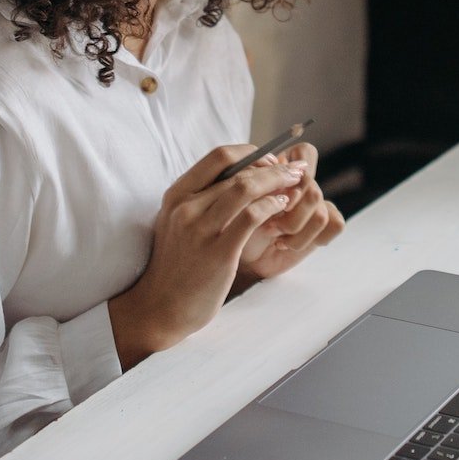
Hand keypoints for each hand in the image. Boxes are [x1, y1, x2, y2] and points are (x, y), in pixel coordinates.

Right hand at [108, 143, 303, 366]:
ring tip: (296, 185)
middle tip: (296, 169)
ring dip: (278, 182)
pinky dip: (273, 206)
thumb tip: (242, 175)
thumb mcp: (178, 222)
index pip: (219, 156)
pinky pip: (252, 217)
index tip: (271, 160)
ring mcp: (200, 229)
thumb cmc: (178, 264)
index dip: (251, 152)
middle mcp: (185, 207)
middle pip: (238, 171)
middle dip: (274, 166)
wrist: (161, 306)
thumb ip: (202, 198)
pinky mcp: (218, 252)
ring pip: (246, 188)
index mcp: (176, 195)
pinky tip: (283, 207)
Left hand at [237, 142, 345, 284]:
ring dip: (293, 228)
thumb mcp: (237, 202)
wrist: (237, 257)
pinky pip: (335, 224)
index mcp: (282, 167)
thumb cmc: (232, 225)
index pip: (305, 153)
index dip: (289, 173)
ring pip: (320, 208)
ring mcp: (317, 204)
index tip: (271, 192)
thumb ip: (257, 186)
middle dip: (288, 212)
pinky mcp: (325, 226)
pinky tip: (285, 244)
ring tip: (272, 235)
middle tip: (267, 225)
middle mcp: (302, 183)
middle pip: (312, 186)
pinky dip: (306, 239)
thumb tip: (284, 188)